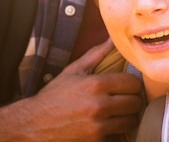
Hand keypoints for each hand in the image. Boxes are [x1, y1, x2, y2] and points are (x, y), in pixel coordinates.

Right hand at [0, 40, 142, 140]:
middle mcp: (99, 106)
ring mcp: (97, 126)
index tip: (126, 86)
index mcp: (96, 85)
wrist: (31, 125)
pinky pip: (118, 135)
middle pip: (136, 103)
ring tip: (118, 114)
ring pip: (131, 121)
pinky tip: (107, 125)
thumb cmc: (55, 96)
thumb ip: (97, 53)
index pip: (133, 83)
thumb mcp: (74, 71)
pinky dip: (116, 131)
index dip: (132, 84)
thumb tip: (113, 37)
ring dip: (127, 117)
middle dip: (132, 100)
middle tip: (124, 100)